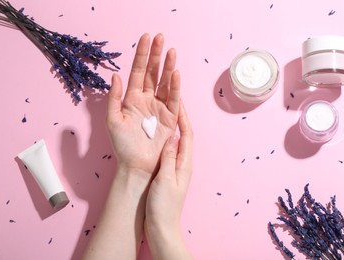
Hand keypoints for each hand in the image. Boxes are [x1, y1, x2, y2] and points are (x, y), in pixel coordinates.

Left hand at [106, 33, 180, 176]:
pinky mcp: (171, 117)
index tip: (146, 37)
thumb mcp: (113, 120)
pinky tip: (175, 74)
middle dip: (157, 55)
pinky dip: (175, 86)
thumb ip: (114, 98)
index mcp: (132, 98)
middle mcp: (147, 99)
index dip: (142, 55)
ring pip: (165, 82)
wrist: (137, 165)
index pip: (138, 71)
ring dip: (168, 67)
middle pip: (153, 72)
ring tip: (172, 51)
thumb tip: (116, 76)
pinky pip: (173, 98)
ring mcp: (160, 107)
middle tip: (161, 37)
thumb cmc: (122, 145)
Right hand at [145, 101, 193, 258]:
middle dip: (179, 118)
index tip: (178, 101)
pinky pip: (167, 151)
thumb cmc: (163, 206)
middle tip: (171, 103)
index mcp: (184, 163)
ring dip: (171, 127)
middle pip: (183, 135)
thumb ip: (169, 158)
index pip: (187, 135)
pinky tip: (156, 135)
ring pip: (175, 141)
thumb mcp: (165, 180)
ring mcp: (175, 167)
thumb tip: (172, 137)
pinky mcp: (167, 173)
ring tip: (163, 113)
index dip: (183, 117)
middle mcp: (182, 163)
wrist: (161, 226)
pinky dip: (163, 139)